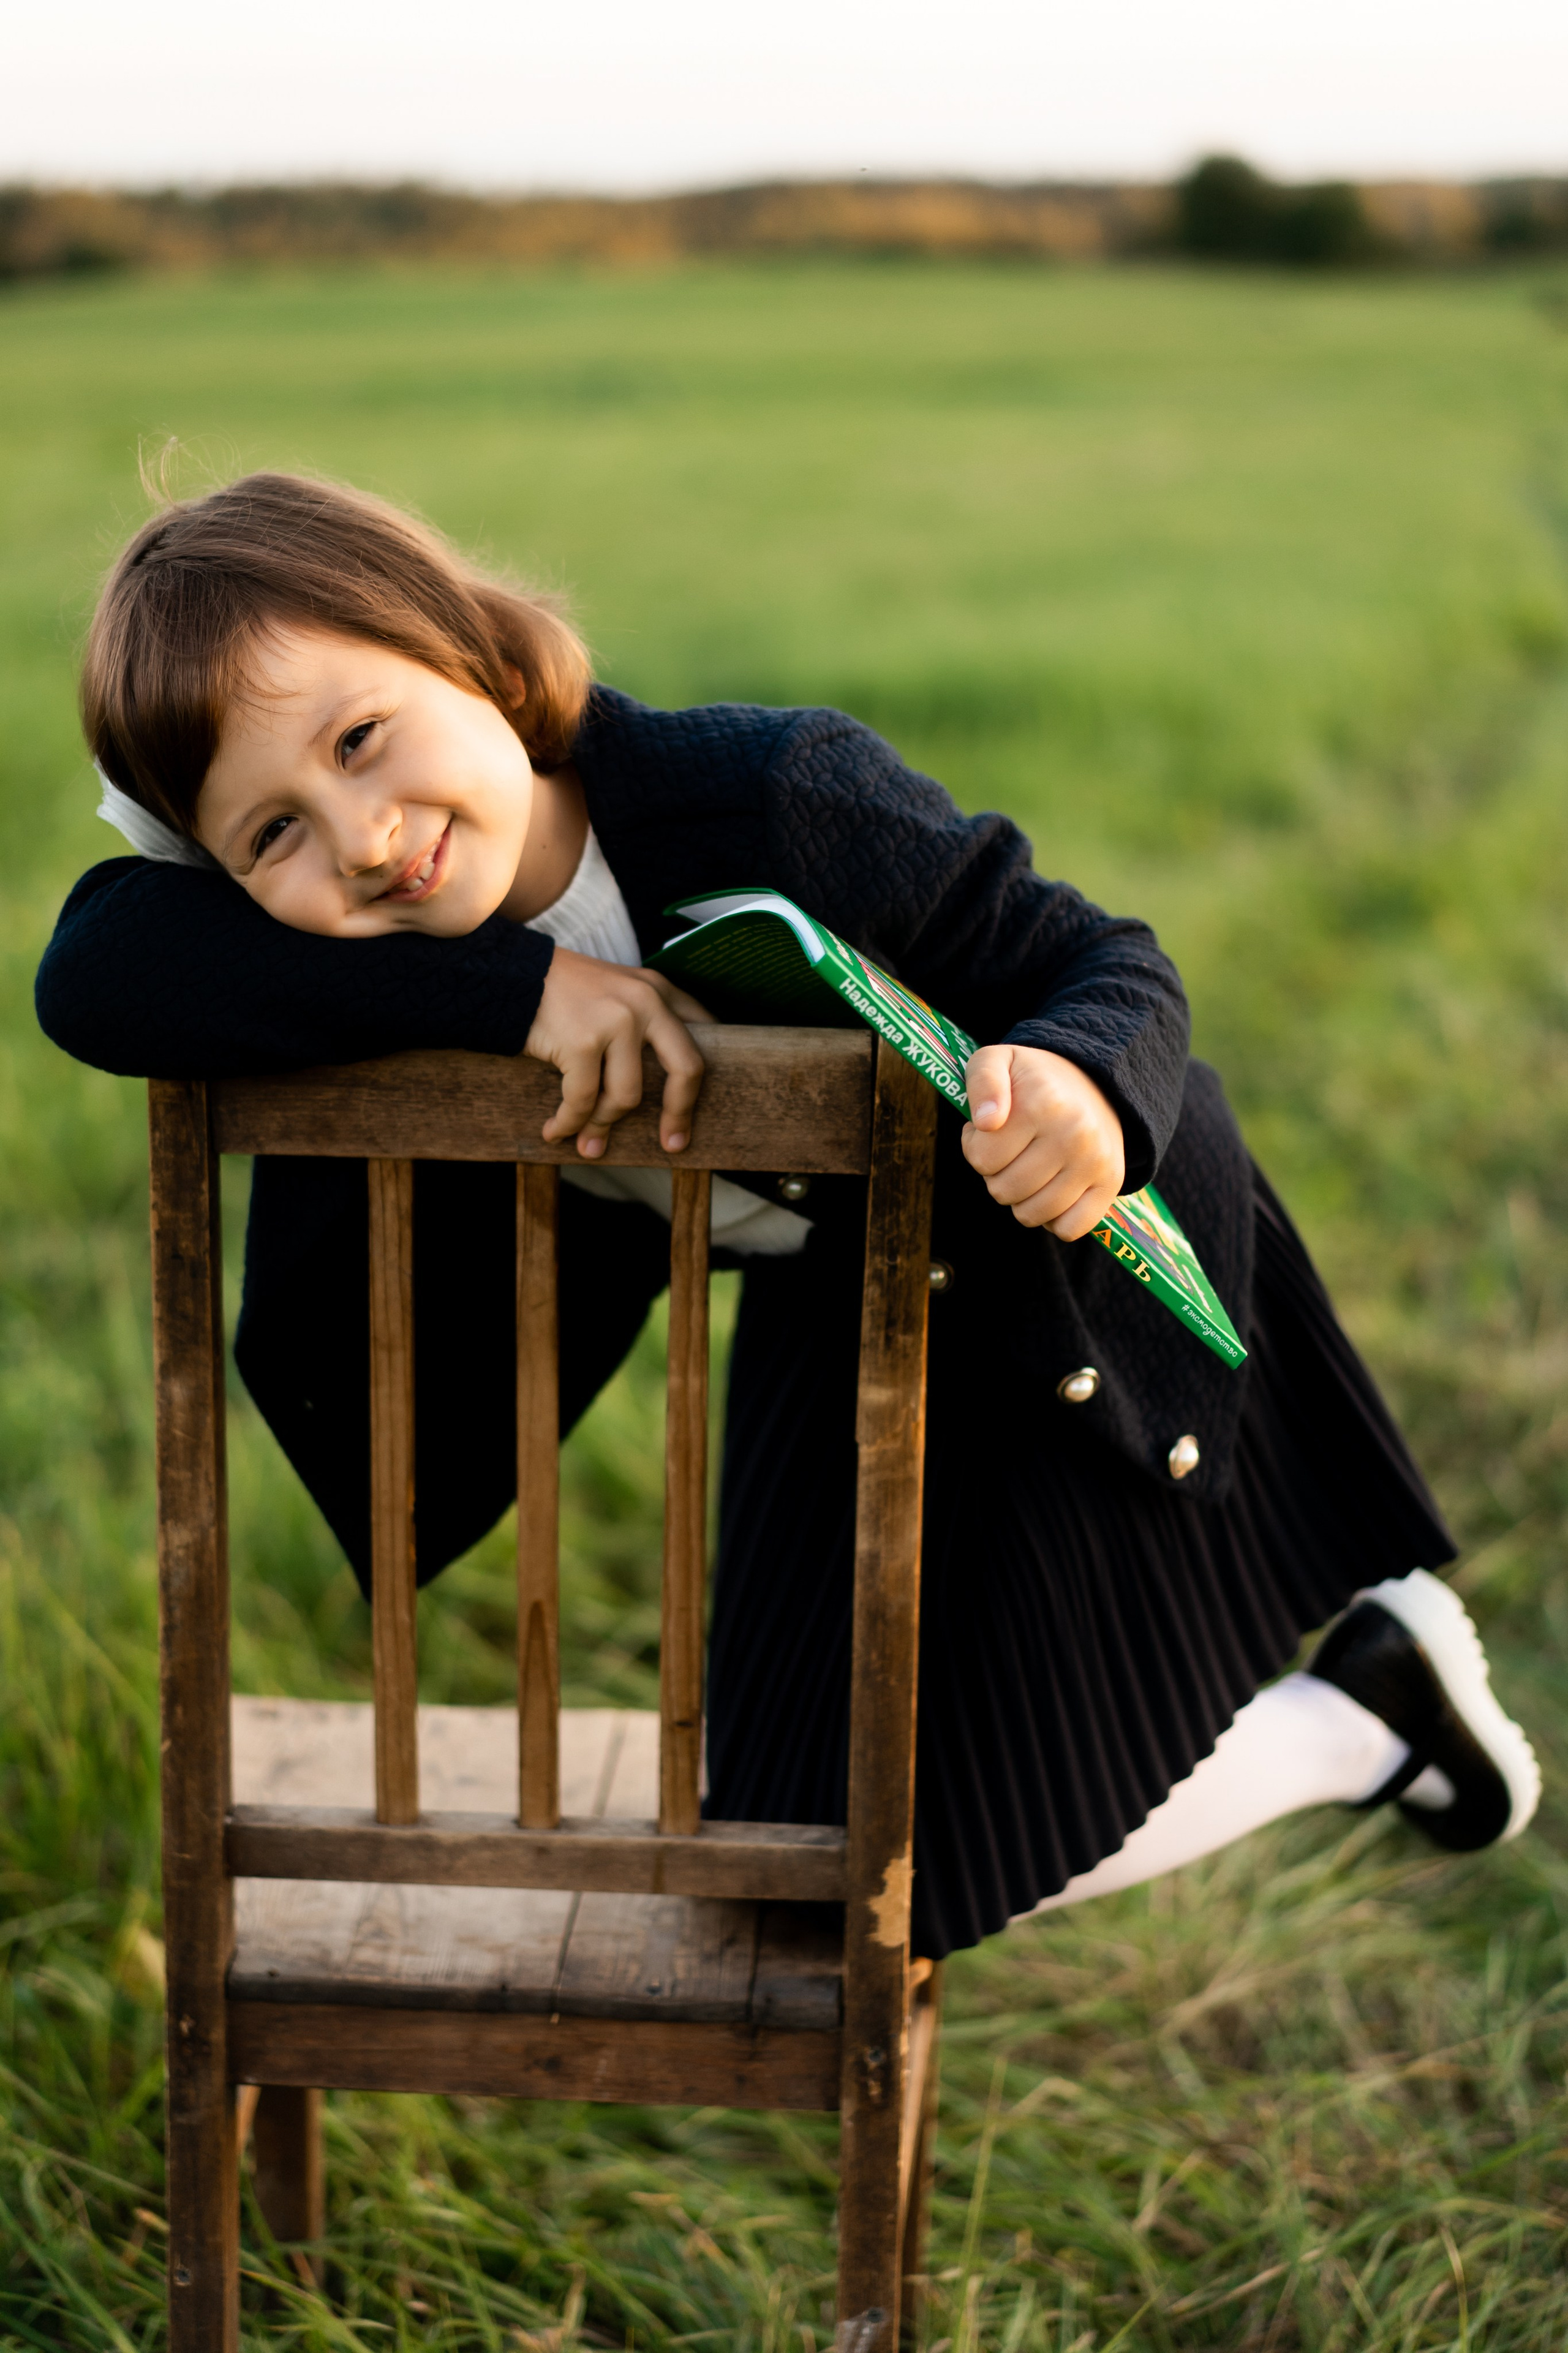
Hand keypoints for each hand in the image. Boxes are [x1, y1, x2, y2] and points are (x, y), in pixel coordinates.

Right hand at [524, 948, 708, 1156]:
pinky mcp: (582, 1041)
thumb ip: (643, 1021)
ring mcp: (616, 1021)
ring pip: (626, 1096)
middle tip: (672, 1144)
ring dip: (602, 1125)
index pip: (704, 1033)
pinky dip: (568, 1123)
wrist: (510, 973)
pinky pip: (582, 1101)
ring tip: (587, 1142)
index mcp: (658, 990)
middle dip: (679, 1113)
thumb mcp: (615, 991)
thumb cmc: (562, 992)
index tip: (695, 1108)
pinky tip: (555, 1131)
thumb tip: (659, 1087)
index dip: (703, 1074)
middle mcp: (645, 1002)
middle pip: (686, 1069)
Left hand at [961, 1043, 1124, 1238]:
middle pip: (1003, 1191)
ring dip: (1022, 1198)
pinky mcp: (1111, 1184)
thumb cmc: (1033, 1079)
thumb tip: (985, 1121)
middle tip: (1012, 1150)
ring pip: (1032, 1214)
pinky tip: (1051, 1190)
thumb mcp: (997, 1061)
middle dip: (997, 1174)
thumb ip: (981, 1082)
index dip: (976, 1146)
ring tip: (1030, 1167)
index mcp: (1042, 1103)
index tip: (992, 1129)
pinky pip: (1069, 1229)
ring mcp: (1096, 1162)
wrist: (1092, 1081)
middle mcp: (1074, 1134)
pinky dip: (1053, 1219)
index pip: (981, 1158)